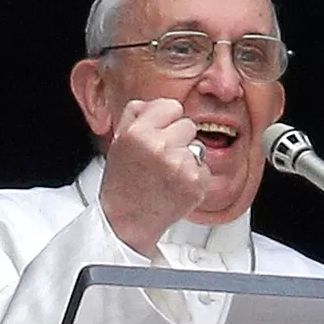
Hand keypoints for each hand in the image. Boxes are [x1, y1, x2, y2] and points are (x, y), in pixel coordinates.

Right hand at [99, 98, 210, 255]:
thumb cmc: (123, 181)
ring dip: (187, 158)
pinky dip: (194, 177)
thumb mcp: (119, 138)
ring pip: (198, 146)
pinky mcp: (195, 183)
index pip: (172, 106)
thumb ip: (138, 113)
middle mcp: (160, 146)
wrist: (127, 219)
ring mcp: (180, 165)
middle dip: (177, 139)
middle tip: (160, 158)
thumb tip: (159, 103)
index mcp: (139, 132)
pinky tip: (176, 185)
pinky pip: (205, 168)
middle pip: (188, 125)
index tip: (158, 134)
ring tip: (167, 173)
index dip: (166, 120)